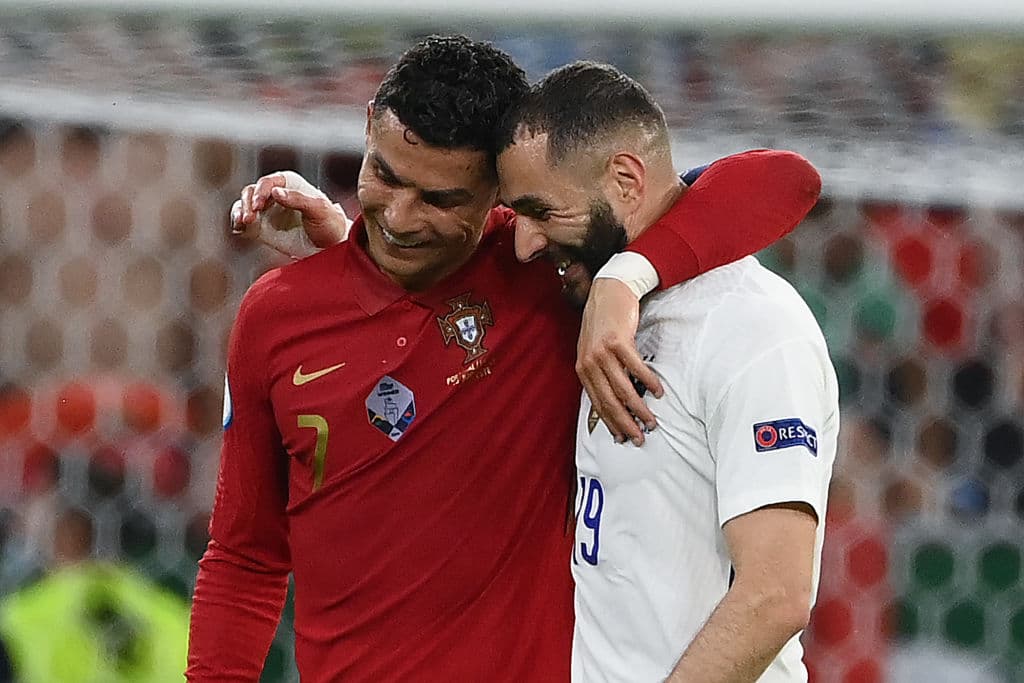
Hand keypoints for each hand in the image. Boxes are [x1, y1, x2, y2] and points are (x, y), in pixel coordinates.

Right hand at [229, 171, 351, 257]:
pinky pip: (243, 222)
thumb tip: (276, 191)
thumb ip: (298, 199)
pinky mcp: (260, 227)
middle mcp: (275, 194)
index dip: (260, 191)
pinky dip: (237, 223)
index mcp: (289, 184)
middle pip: (252, 192)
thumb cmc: (329, 224)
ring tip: (243, 222)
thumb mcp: (319, 209)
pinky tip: (239, 228)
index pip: (268, 182)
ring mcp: (266, 211)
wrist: (331, 248)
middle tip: (249, 217)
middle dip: (247, 203)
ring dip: (240, 211)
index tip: (258, 205)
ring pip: (244, 204)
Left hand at [576, 278, 663, 445]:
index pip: (598, 404)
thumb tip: (613, 399)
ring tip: (652, 421)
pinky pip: (636, 367)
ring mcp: (602, 352)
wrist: (607, 292)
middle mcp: (590, 363)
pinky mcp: (618, 341)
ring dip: (639, 408)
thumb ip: (599, 373)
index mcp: (583, 369)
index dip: (611, 423)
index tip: (623, 438)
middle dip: (625, 423)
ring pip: (623, 388)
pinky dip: (648, 381)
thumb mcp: (593, 350)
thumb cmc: (603, 323)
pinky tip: (658, 392)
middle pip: (610, 401)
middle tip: (640, 438)